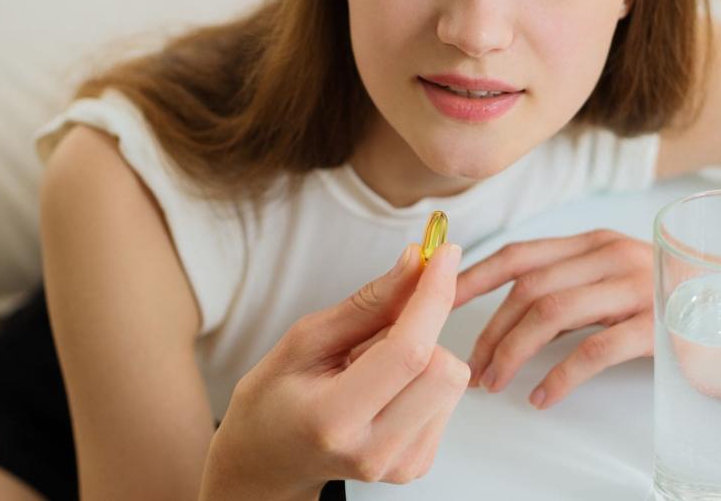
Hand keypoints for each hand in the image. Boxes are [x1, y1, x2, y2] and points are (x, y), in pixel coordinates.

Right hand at [199, 243, 469, 499]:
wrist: (268, 461)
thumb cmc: (274, 398)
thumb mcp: (304, 340)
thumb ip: (367, 304)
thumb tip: (415, 262)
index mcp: (334, 419)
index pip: (408, 351)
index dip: (433, 296)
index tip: (444, 253)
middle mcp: (374, 451)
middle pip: (445, 368)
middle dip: (426, 329)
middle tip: (384, 324)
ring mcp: (399, 466)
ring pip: (452, 382)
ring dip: (423, 357)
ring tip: (372, 369)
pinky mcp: (416, 466)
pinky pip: (447, 401)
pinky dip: (423, 380)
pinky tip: (384, 390)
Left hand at [454, 229, 652, 409]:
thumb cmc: (672, 303)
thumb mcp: (615, 285)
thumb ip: (569, 295)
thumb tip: (514, 324)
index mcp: (594, 244)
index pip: (520, 255)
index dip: (475, 278)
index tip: (443, 303)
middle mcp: (611, 256)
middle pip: (529, 288)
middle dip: (491, 331)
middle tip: (473, 369)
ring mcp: (634, 287)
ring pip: (551, 312)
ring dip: (513, 352)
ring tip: (495, 383)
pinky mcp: (654, 325)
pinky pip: (594, 351)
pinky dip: (560, 376)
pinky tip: (542, 397)